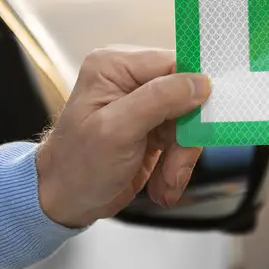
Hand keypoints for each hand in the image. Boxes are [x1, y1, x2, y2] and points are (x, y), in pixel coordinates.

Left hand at [35, 48, 209, 227]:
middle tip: (176, 169)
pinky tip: (162, 183)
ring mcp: (143, 103)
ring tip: (166, 183)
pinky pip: (183, 139)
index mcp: (115, 66)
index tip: (204, 122)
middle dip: (185, 138)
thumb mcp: (116, 131)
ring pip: (189, 122)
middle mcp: (130, 79)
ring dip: (182, 158)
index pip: (174, 65)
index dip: (194, 93)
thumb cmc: (76, 167)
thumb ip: (158, 99)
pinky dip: (177, 165)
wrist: (63, 203)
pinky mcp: (152, 126)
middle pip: (186, 96)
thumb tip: (199, 81)